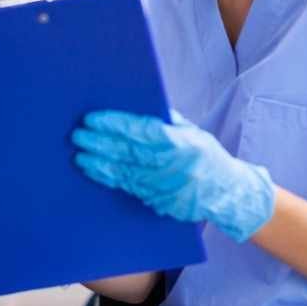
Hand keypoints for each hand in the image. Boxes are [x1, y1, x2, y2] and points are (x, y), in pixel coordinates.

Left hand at [73, 110, 274, 241]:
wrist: (229, 194)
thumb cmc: (208, 156)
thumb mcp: (194, 132)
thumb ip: (167, 121)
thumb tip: (138, 103)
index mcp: (182, 143)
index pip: (142, 131)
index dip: (115, 124)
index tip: (92, 118)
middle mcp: (173, 166)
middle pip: (129, 153)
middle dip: (100, 143)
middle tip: (77, 136)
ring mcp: (166, 187)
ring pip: (125, 173)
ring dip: (99, 164)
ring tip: (79, 155)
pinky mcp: (160, 203)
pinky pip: (130, 188)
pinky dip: (109, 179)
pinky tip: (94, 171)